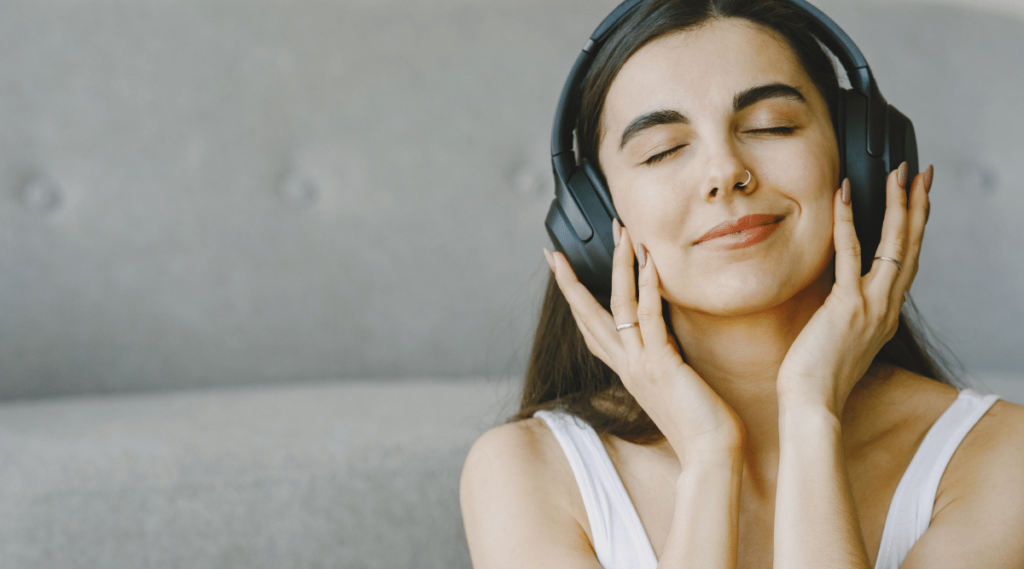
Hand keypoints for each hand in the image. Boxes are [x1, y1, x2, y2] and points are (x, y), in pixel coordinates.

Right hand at [546, 222, 743, 458]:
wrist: (709, 453)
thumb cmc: (699, 423)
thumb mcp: (672, 387)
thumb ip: (662, 363)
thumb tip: (664, 347)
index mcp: (627, 370)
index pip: (591, 330)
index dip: (574, 302)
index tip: (559, 275)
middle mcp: (627, 365)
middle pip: (588, 315)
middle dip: (571, 282)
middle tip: (553, 252)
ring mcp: (641, 364)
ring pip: (618, 307)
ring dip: (618, 267)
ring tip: (619, 234)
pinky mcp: (661, 364)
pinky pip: (648, 318)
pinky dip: (646, 287)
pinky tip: (648, 262)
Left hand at [776, 163, 932, 414]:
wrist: (813, 404)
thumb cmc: (816, 377)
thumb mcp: (839, 340)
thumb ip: (844, 315)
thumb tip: (834, 299)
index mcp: (885, 316)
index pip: (906, 263)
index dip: (915, 229)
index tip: (918, 201)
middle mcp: (886, 308)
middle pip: (911, 247)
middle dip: (917, 206)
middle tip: (922, 173)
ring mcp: (871, 306)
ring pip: (894, 245)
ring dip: (898, 204)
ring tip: (899, 173)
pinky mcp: (847, 305)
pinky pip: (850, 253)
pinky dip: (847, 220)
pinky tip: (844, 194)